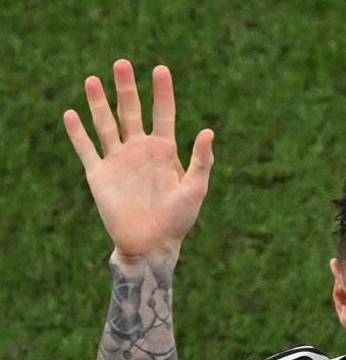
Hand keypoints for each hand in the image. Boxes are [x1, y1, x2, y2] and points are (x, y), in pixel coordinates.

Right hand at [63, 59, 213, 259]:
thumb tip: (208, 131)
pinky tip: (71, 114)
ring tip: (93, 79)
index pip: (164, 114)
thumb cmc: (179, 220)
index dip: (163, 92)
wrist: (152, 244)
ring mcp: (118, 160)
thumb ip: (201, 160)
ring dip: (98, 103)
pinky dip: (78, 132)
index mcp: (165, 151)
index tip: (161, 69)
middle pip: (131, 111)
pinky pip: (87, 149)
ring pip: (106, 124)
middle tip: (122, 63)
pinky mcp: (100, 175)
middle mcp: (140, 150)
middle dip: (126, 88)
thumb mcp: (195, 189)